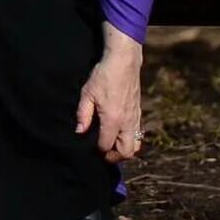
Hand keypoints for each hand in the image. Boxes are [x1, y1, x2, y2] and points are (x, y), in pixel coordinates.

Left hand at [75, 23, 145, 163]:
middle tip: (102, 153)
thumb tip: (79, 132)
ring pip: (135, 145)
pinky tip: (118, 133)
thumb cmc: (103, 76)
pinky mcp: (139, 113)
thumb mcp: (87, 93)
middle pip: (126, 151)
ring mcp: (136, 118)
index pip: (106, 145)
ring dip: (124, 149)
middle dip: (114, 156)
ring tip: (111, 145)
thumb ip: (83, 115)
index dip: (98, 150)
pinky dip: (130, 139)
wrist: (124, 62)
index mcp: (113, 119)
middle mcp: (127, 122)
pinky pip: (138, 134)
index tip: (90, 149)